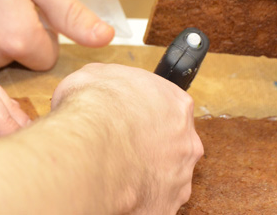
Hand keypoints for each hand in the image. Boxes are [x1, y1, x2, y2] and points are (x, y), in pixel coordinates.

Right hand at [52, 64, 202, 213]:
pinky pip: (152, 203)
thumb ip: (108, 83)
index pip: (168, 110)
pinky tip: (117, 193)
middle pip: (173, 146)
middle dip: (150, 148)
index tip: (127, 119)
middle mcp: (186, 142)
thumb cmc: (95, 107)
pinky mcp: (164, 205)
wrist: (89, 145)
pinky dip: (137, 201)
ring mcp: (179, 177)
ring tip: (115, 173)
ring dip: (145, 175)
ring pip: (165, 178)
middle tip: (122, 148)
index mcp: (177, 105)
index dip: (145, 115)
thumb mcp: (95, 76)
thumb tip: (93, 90)